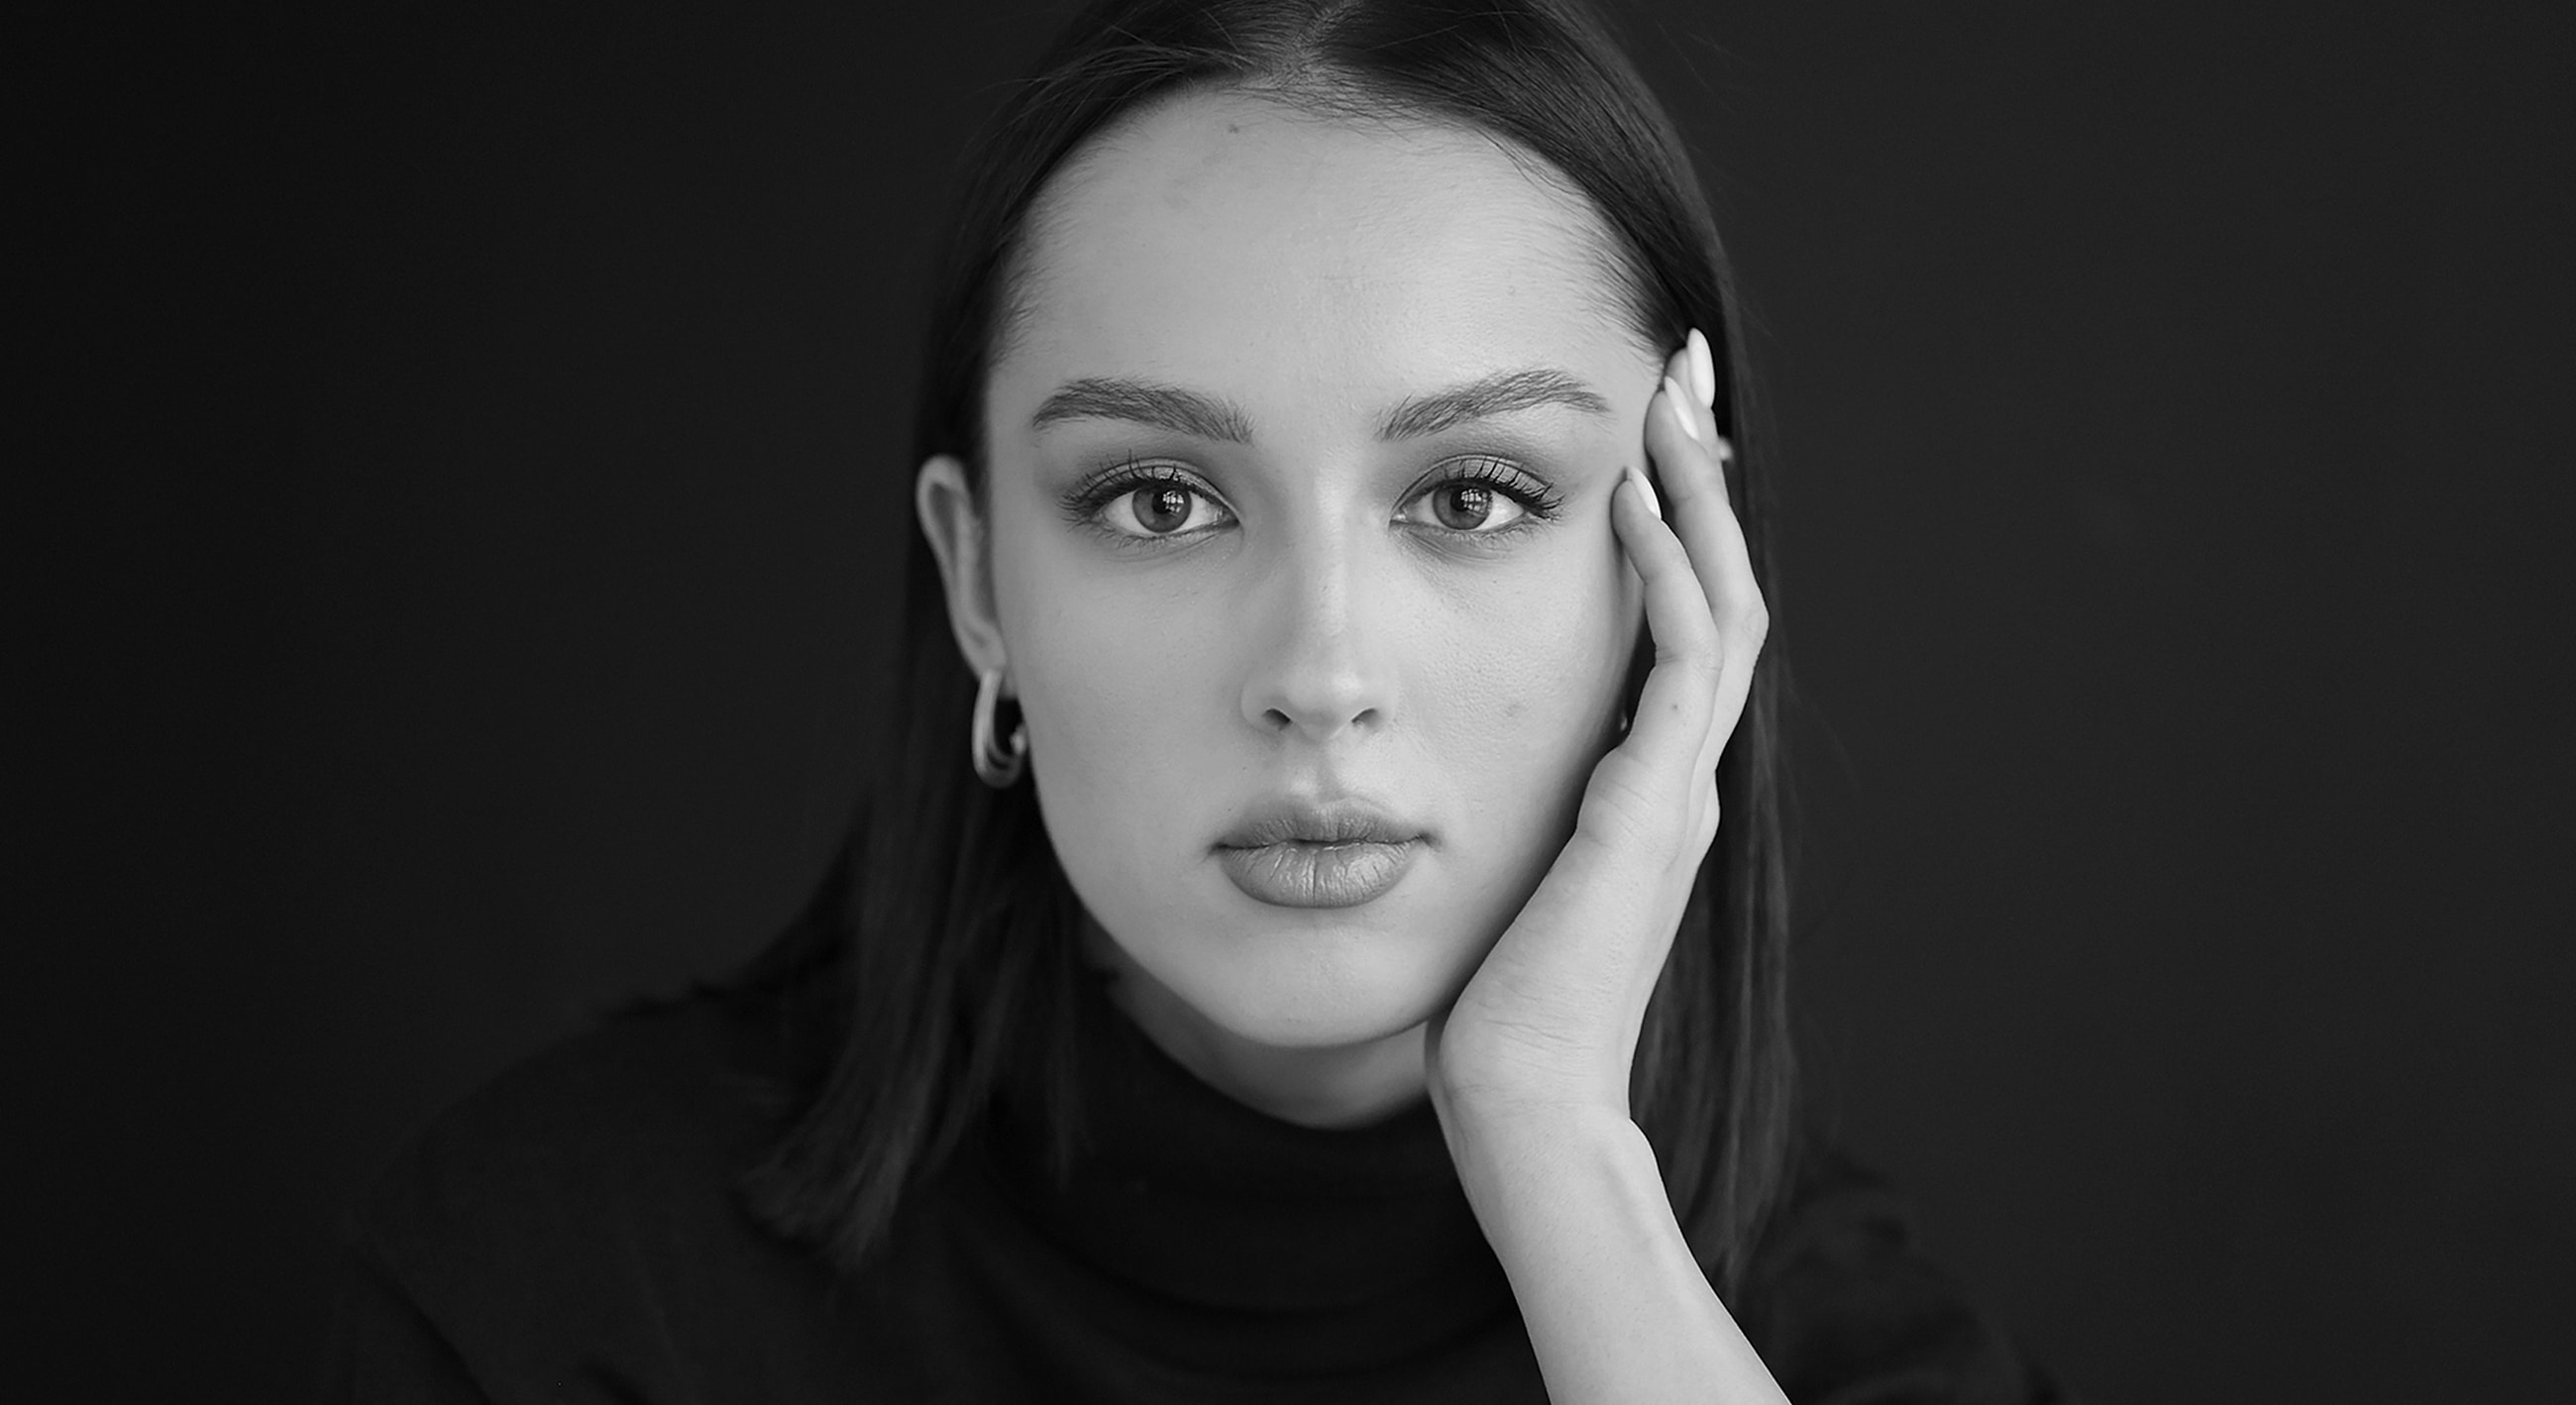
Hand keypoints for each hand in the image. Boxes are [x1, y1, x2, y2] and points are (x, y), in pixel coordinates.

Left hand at [1426, 331, 1767, 1129]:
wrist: (1520, 1096)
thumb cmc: (1491, 1004)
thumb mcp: (1501, 873)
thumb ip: (1508, 807)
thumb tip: (1441, 758)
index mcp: (1650, 788)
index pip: (1686, 624)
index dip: (1677, 525)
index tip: (1643, 437)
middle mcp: (1682, 777)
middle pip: (1725, 590)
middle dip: (1704, 478)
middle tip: (1682, 376)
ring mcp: (1682, 789)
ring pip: (1726, 604)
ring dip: (1700, 497)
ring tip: (1672, 403)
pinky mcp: (1657, 804)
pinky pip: (1686, 659)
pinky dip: (1670, 573)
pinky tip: (1634, 502)